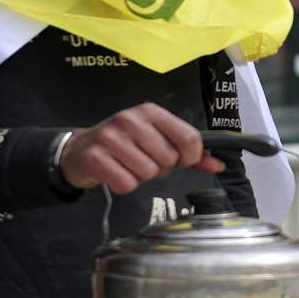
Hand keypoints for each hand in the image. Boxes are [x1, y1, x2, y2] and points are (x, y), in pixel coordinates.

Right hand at [60, 102, 222, 192]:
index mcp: (152, 112)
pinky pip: (126, 184)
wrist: (80, 150)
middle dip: (161, 168)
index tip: (182, 161)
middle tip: (145, 161)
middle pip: (168, 159)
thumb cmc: (126, 146)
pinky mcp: (95, 157)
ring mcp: (111, 137)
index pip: (189, 136)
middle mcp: (131, 119)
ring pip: (147, 173)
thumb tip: (218, 165)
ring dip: (141, 177)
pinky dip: (124, 185)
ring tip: (129, 166)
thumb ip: (190, 153)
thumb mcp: (158, 140)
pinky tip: (115, 173)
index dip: (191, 157)